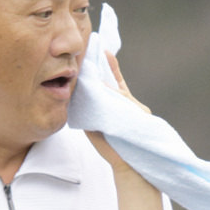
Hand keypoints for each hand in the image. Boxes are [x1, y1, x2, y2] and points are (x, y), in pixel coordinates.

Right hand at [86, 54, 150, 174]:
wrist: (128, 159)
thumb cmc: (136, 134)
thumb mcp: (133, 109)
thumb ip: (119, 95)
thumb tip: (101, 83)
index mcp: (123, 98)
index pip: (116, 78)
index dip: (111, 64)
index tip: (105, 50)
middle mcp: (109, 102)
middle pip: (100, 82)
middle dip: (94, 70)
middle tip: (85, 55)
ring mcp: (97, 111)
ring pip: (89, 93)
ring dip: (84, 83)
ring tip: (77, 69)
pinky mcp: (88, 121)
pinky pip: (81, 107)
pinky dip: (77, 98)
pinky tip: (72, 87)